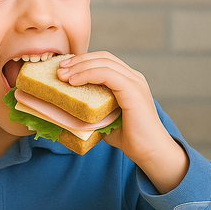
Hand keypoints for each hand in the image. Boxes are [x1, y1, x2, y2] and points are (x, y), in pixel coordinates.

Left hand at [57, 52, 188, 191]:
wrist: (151, 152)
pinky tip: (74, 81)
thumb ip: (94, 110)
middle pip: (103, 57)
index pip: (104, 61)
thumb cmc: (130, 139)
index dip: (83, 61)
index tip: (64, 68)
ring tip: (62, 75)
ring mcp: (135, 82)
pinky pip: (107, 74)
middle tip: (59, 68)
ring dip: (80, 66)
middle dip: (79, 60)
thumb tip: (69, 109)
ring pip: (104, 63)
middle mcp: (134, 78)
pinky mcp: (133, 90)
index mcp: (129, 82)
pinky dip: (88, 74)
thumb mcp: (107, 119)